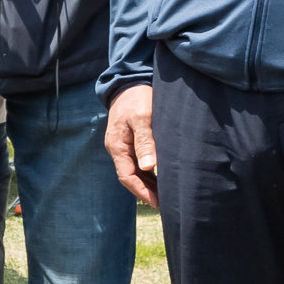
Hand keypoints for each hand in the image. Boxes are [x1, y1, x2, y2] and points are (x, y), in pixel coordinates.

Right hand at [105, 85, 157, 204]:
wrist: (128, 81)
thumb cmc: (136, 98)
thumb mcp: (142, 118)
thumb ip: (145, 142)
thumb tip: (149, 168)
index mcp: (117, 146)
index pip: (127, 176)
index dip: (141, 192)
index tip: (157, 202)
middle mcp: (118, 148)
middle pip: (130, 176)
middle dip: (146, 191)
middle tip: (165, 202)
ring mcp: (123, 145)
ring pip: (134, 170)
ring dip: (148, 183)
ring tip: (165, 193)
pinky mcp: (129, 140)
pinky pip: (137, 161)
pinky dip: (148, 172)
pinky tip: (159, 176)